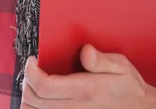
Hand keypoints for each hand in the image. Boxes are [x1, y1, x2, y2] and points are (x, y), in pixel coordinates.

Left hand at [21, 44, 150, 107]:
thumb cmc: (128, 86)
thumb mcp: (121, 65)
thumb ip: (101, 59)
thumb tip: (85, 51)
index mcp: (86, 90)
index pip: (45, 87)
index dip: (31, 72)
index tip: (32, 60)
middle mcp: (76, 108)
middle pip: (34, 101)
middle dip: (27, 82)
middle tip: (33, 69)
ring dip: (30, 98)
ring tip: (35, 83)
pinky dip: (38, 108)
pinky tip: (42, 99)